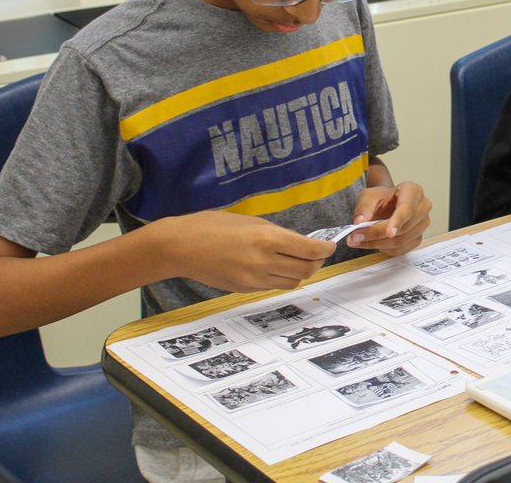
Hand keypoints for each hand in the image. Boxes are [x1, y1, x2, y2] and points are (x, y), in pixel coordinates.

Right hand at [154, 211, 334, 291]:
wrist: (180, 247)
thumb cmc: (211, 226)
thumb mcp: (249, 221)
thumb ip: (276, 234)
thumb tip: (299, 242)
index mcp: (266, 239)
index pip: (310, 250)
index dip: (326, 249)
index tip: (330, 245)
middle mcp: (263, 261)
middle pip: (306, 269)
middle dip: (317, 262)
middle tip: (318, 253)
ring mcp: (253, 279)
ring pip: (293, 281)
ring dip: (301, 271)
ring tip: (300, 260)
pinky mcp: (244, 289)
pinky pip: (274, 286)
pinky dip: (282, 277)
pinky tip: (278, 266)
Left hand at [348, 182, 430, 256]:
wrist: (387, 204)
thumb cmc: (382, 198)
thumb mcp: (369, 196)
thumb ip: (364, 207)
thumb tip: (359, 221)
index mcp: (413, 191)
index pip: (408, 208)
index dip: (398, 221)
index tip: (388, 233)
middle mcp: (423, 207)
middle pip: (404, 228)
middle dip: (378, 234)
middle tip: (356, 236)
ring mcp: (422, 224)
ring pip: (401, 241)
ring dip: (377, 244)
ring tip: (358, 240)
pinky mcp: (417, 238)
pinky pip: (400, 250)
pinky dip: (383, 249)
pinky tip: (370, 243)